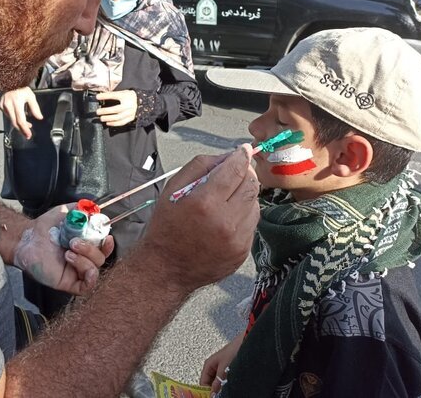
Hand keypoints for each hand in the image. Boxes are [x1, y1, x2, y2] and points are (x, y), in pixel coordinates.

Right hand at [0, 87, 41, 139]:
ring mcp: (3, 106)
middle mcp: (8, 105)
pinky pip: (8, 115)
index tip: (28, 135)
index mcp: (17, 102)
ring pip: (11, 119)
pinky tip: (18, 115)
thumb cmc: (20, 86)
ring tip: (26, 123)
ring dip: (18, 123)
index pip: (20, 120)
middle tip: (27, 134)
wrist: (9, 79)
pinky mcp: (0, 105)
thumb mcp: (30, 96)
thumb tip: (39, 117)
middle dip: (22, 130)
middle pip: (15, 123)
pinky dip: (13, 117)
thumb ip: (35, 107)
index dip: (24, 129)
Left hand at [13, 204, 114, 295]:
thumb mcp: (64, 213)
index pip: (104, 247)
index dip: (108, 244)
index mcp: (86, 244)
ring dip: (85, 259)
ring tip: (67, 252)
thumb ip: (79, 208)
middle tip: (73, 241)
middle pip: (101, 258)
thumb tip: (94, 208)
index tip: (106, 236)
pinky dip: (87, 275)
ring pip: (95, 270)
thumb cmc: (44, 229)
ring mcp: (76, 271)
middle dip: (91, 249)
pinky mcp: (69, 283)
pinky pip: (87, 286)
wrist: (27, 240)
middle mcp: (83, 258)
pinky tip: (73, 261)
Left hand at [96, 90, 137, 126]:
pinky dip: (113, 123)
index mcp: (126, 96)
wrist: (140, 101)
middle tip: (98, 112)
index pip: (114, 95)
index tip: (97, 97)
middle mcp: (128, 105)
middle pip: (116, 109)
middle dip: (105, 111)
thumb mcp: (122, 92)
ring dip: (108, 118)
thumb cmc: (128, 97)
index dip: (105, 96)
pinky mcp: (130, 118)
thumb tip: (100, 96)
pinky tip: (108, 123)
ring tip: (101, 118)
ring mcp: (130, 112)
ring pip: (118, 117)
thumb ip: (113, 95)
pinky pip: (121, 122)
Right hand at [141, 144, 259, 290]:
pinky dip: (243, 216)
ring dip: (245, 196)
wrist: (165, 268)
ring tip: (226, 199)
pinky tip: (226, 218)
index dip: (240, 157)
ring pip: (255, 204)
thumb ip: (201, 166)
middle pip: (251, 186)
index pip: (234, 171)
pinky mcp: (242, 252)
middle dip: (245, 174)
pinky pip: (251, 224)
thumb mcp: (172, 189)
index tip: (243, 151)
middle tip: (236, 172)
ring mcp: (236, 240)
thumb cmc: (166, 227)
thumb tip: (227, 156)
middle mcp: (224, 222)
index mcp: (204, 203)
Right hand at [200, 333, 243, 393]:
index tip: (210, 396)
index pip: (202, 382)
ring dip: (219, 386)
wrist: (244, 342)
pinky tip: (229, 384)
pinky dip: (224, 383)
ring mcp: (219, 367)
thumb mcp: (224, 369)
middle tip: (218, 394)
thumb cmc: (233, 350)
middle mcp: (212, 366)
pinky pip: (222, 379)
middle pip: (208, 383)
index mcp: (208, 364)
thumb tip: (212, 393)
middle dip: (213, 389)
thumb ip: (217, 381)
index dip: (205, 391)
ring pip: (216, 381)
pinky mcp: (226, 368)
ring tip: (224, 388)